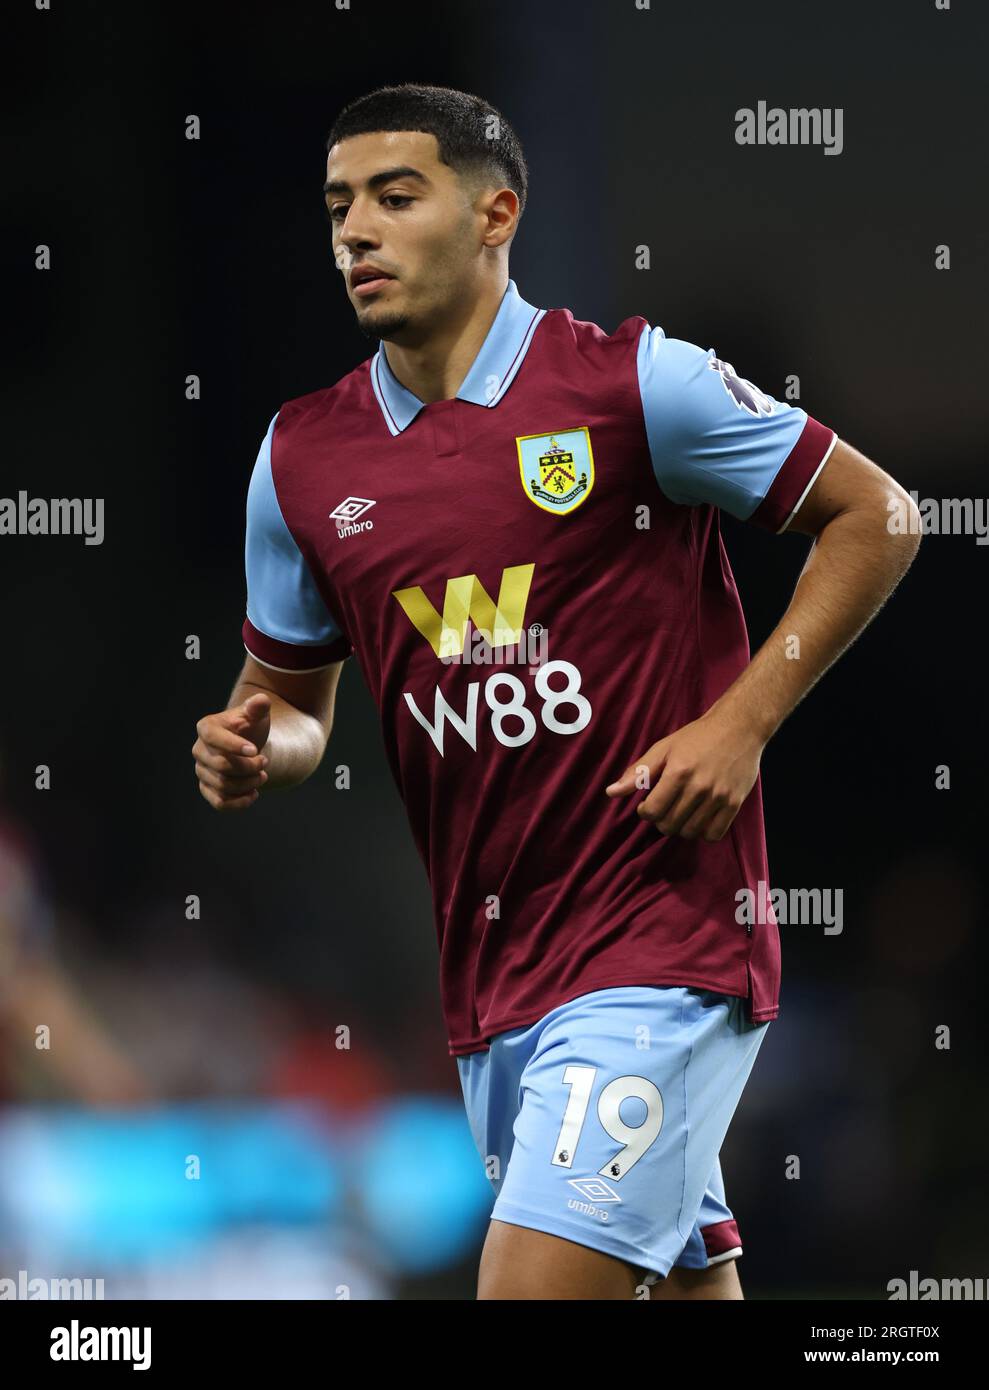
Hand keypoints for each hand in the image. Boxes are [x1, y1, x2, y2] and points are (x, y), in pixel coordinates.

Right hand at [192, 692, 271, 810]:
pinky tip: (254, 794)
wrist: (249, 745)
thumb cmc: (251, 726)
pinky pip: (219, 802)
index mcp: (206, 728)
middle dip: (248, 767)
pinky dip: (239, 802)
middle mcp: (199, 750)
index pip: (213, 738)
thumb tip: (260, 701)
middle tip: (265, 762)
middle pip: (221, 766)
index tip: (255, 750)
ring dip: (248, 784)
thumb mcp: (256, 713)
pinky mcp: (208, 788)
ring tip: (263, 776)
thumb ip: (258, 706)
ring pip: (223, 785)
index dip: (233, 746)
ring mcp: (202, 771)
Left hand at [604, 709, 763, 841]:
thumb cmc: (697, 736)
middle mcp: (699, 787)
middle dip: (661, 820)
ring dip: (681, 827)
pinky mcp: (734, 803)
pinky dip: (703, 832)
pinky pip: (713, 834)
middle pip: (670, 825)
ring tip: (681, 812)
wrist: (739, 727)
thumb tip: (611, 793)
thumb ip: (638, 772)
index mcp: (678, 772)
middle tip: (665, 807)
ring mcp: (718, 797)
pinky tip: (699, 818)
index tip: (648, 804)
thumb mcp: (664, 748)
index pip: (653, 811)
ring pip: (691, 832)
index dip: (645, 812)